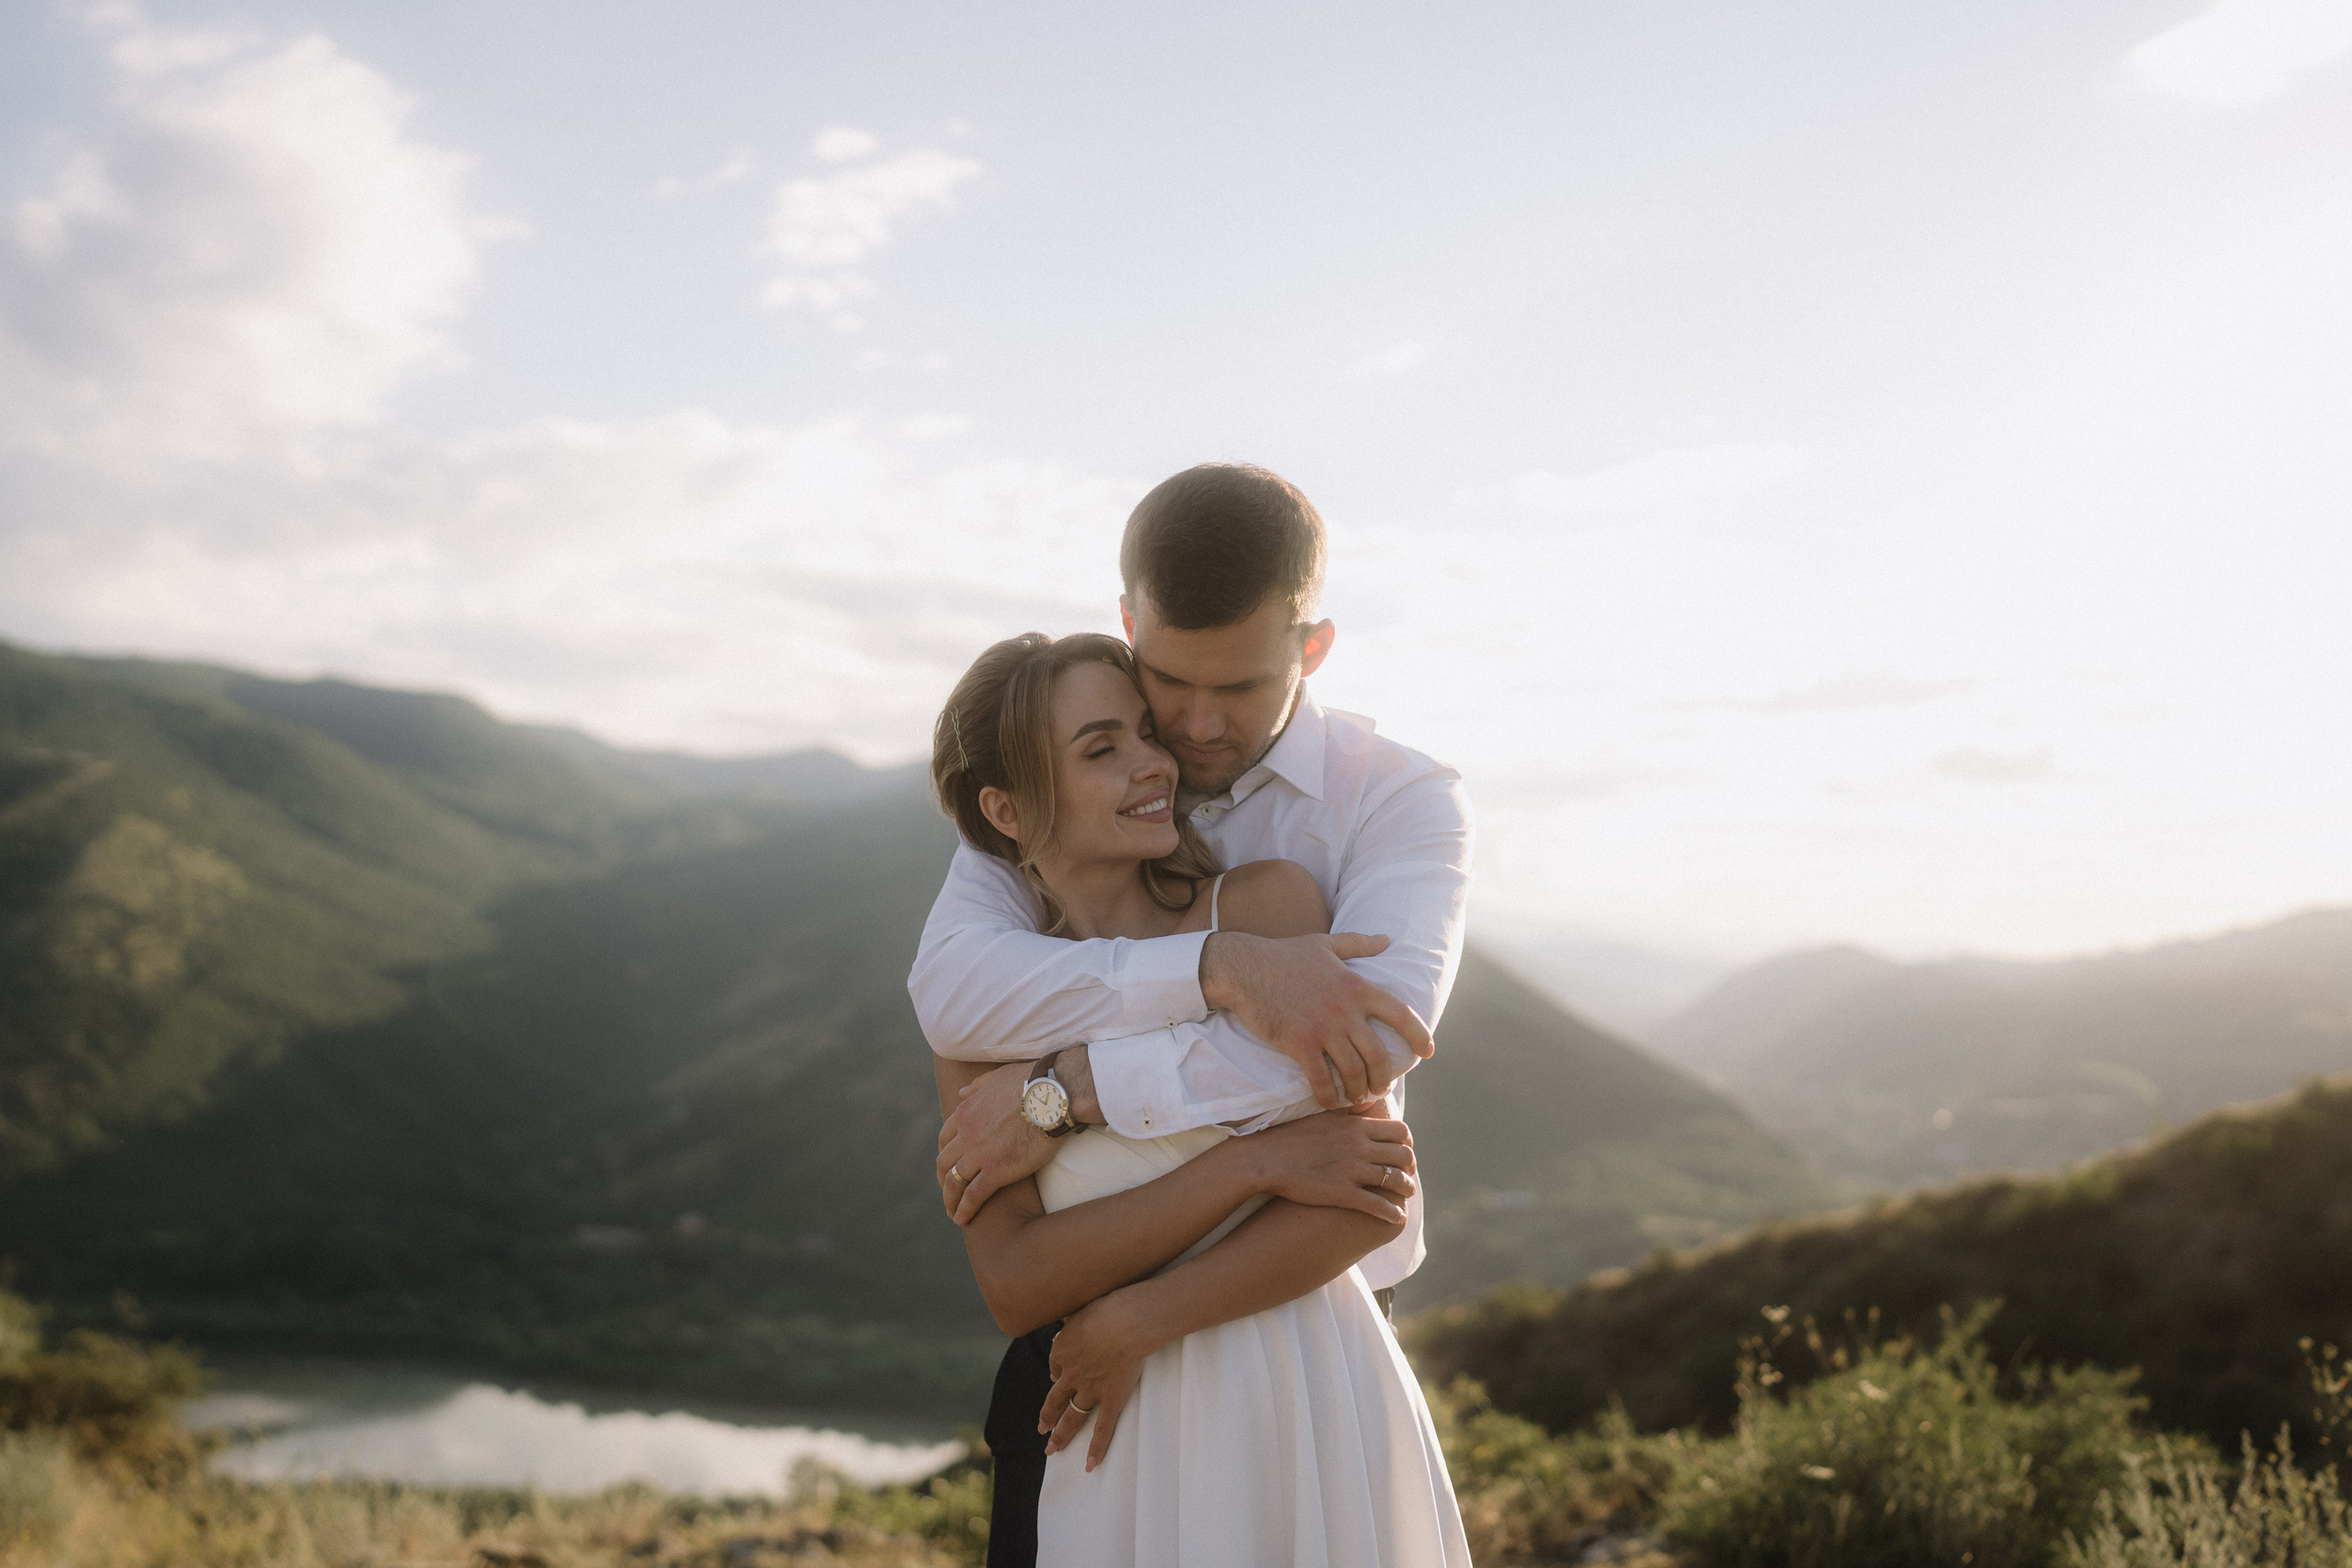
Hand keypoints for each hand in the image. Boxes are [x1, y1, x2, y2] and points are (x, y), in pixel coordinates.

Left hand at [936, 1060, 1055, 1224]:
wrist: (1053, 1095)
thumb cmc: (1032, 1083)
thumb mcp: (996, 1077)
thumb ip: (976, 1087)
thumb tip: (960, 1093)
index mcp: (966, 1113)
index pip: (946, 1138)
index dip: (946, 1154)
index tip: (950, 1165)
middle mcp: (967, 1134)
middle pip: (945, 1162)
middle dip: (943, 1180)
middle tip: (949, 1192)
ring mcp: (980, 1154)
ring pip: (954, 1182)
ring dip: (950, 1199)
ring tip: (952, 1212)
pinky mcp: (997, 1171)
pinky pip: (973, 1195)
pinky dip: (964, 1209)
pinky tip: (962, 1219)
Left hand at [1040, 1290, 1154, 1471]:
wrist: (1126, 1321)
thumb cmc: (1109, 1307)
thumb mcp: (1083, 1310)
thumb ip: (1077, 1322)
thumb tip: (1076, 1324)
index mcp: (1061, 1350)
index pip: (1056, 1365)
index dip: (1059, 1372)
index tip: (1063, 1375)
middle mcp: (1071, 1374)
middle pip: (1055, 1399)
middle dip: (1047, 1415)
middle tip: (1041, 1429)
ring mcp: (1090, 1389)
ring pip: (1072, 1417)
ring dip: (1061, 1435)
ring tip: (1051, 1450)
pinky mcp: (1111, 1400)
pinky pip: (1103, 1429)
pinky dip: (1097, 1448)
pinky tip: (1090, 1465)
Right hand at [1200, 932, 1434, 1109]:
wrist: (1243, 967)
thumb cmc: (1284, 954)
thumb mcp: (1325, 944)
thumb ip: (1359, 943)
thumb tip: (1386, 939)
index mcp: (1356, 986)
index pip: (1400, 1013)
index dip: (1419, 1034)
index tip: (1428, 1052)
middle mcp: (1345, 1010)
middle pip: (1378, 1055)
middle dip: (1384, 1078)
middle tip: (1382, 1088)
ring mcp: (1322, 1029)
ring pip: (1353, 1072)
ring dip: (1359, 1091)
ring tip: (1357, 1098)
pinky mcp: (1299, 1044)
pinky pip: (1321, 1080)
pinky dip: (1329, 1097)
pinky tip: (1330, 1102)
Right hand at [1242, 1104, 1415, 1221]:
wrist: (1266, 1159)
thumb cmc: (1291, 1137)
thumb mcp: (1322, 1114)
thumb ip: (1348, 1110)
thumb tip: (1366, 1103)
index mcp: (1355, 1126)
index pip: (1400, 1131)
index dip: (1407, 1143)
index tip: (1402, 1151)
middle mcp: (1359, 1146)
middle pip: (1404, 1155)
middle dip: (1410, 1166)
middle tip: (1407, 1173)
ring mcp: (1352, 1170)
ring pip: (1395, 1180)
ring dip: (1406, 1188)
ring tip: (1405, 1194)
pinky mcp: (1343, 1193)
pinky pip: (1377, 1205)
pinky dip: (1392, 1212)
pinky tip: (1396, 1217)